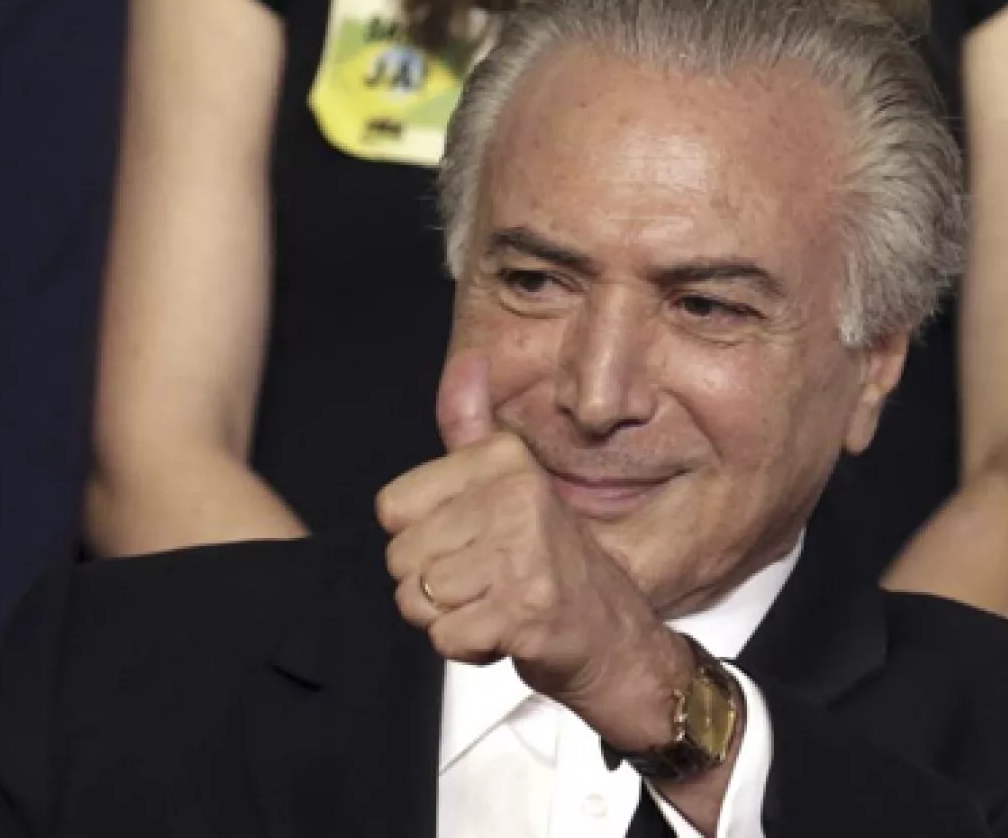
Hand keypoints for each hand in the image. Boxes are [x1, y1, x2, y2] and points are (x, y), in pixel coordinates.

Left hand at [377, 352, 692, 751]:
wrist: (616, 636)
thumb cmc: (552, 563)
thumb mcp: (510, 482)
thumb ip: (471, 427)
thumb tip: (468, 360)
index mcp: (504, 460)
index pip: (391, 508)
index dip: (419, 537)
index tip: (467, 540)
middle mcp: (516, 497)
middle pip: (400, 557)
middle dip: (430, 585)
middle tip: (483, 581)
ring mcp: (524, 554)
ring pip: (417, 599)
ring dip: (447, 618)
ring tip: (493, 604)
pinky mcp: (526, 611)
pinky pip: (444, 637)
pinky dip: (466, 647)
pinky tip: (503, 632)